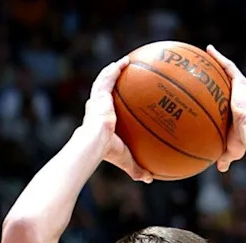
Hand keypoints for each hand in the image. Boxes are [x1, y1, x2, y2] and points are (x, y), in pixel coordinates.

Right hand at [84, 57, 152, 182]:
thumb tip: (150, 179)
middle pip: (103, 93)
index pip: (104, 111)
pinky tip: (126, 61)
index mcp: (100, 122)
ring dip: (113, 71)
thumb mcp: (126, 160)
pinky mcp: (100, 95)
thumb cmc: (108, 152)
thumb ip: (138, 168)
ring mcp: (97, 100)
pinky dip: (116, 69)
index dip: (110, 104)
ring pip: (104, 81)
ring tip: (124, 63)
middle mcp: (96, 108)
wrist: (95, 143)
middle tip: (122, 77)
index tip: (118, 102)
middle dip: (111, 83)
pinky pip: (108, 77)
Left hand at [206, 44, 245, 172]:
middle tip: (208, 68)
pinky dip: (218, 57)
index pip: (228, 98)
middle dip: (218, 74)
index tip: (213, 89)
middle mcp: (240, 95)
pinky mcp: (240, 81)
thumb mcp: (230, 150)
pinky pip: (227, 66)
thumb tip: (221, 169)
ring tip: (206, 52)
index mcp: (238, 109)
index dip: (221, 92)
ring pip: (227, 70)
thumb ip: (224, 157)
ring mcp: (241, 87)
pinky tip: (208, 49)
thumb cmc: (243, 142)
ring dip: (218, 60)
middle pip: (228, 81)